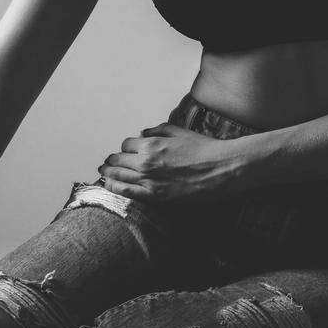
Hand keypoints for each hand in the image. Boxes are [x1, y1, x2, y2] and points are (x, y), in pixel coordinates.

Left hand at [98, 122, 252, 202]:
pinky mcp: (156, 196)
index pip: (126, 144)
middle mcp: (146, 162)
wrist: (222, 168)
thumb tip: (141, 134)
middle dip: (114, 160)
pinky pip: (127, 192)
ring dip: (109, 172)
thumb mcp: (178, 131)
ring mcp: (150, 180)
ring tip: (105, 172)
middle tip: (109, 162)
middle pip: (118, 160)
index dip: (127, 147)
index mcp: (151, 144)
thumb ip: (156, 131)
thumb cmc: (203, 148)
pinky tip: (109, 185)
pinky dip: (115, 188)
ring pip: (118, 176)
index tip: (128, 150)